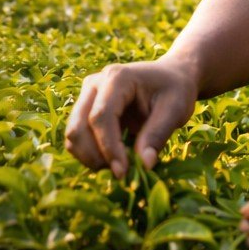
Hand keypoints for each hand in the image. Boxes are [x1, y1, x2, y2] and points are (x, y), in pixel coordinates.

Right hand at [65, 58, 197, 178]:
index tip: (124, 173)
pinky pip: (77, 138)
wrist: (170, 77)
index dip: (109, 148)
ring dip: (91, 158)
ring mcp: (86, 96)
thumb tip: (144, 165)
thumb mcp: (175, 110)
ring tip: (121, 165)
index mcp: (117, 78)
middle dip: (96, 156)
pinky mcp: (84, 109)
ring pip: (73, 135)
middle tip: (124, 172)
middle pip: (78, 127)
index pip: (101, 117)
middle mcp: (94, 84)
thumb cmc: (175, 90)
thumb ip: (158, 135)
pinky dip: (91, 155)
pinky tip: (114, 159)